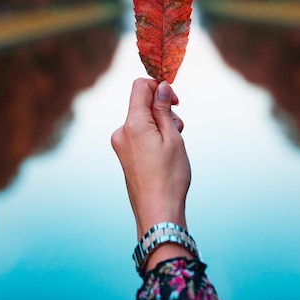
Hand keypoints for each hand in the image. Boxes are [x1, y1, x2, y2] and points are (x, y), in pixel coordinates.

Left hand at [111, 78, 192, 270]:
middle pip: (142, 104)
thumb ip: (164, 109)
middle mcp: (122, 132)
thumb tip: (161, 86)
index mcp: (133, 124)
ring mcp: (121, 145)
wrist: (158, 213)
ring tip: (174, 145)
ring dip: (160, 124)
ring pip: (142, 120)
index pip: (140, 87)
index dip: (158, 86)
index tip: (175, 99)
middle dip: (163, 109)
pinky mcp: (124, 156)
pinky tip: (165, 154)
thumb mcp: (172, 137)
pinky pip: (139, 135)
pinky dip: (153, 136)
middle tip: (179, 129)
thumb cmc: (169, 176)